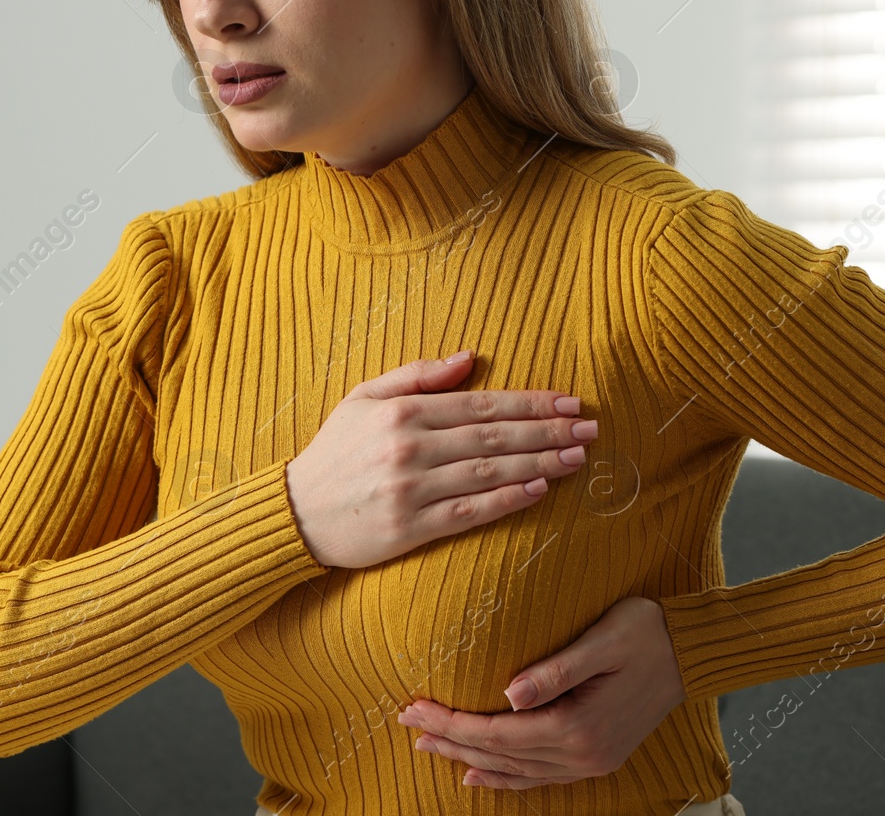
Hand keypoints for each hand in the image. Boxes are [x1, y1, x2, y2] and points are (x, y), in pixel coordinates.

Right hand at [285, 351, 596, 568]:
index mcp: (401, 412)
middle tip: (590, 429)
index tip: (569, 401)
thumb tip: (470, 357)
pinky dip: (507, 500)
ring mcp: (411, 489)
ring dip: (539, 463)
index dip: (531, 402)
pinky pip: (469, 512)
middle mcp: (409, 448)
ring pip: (489, 473)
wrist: (295, 513)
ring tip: (576, 458)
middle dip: (548, 430)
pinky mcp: (410, 528)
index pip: (481, 404)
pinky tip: (538, 490)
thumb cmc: (334, 452)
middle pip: (494, 436)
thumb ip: (417, 375)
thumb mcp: (363, 398)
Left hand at [395, 596, 686, 789]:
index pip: (498, 731)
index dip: (452, 723)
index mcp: (578, 725)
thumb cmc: (646, 632)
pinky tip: (478, 775)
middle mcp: (583, 754)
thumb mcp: (603, 640)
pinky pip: (539, 778)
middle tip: (407, 721)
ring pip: (515, 771)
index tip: (414, 706)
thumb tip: (509, 694)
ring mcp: (591, 761)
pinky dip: (505, 778)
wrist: (692, 652)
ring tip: (430, 745)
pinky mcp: (596, 757)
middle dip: (450, 738)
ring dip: (470, 758)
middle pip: (500, 755)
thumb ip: (557, 669)